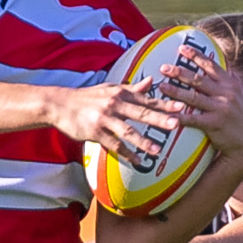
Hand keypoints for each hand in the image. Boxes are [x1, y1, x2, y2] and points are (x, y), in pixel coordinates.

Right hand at [49, 78, 181, 166]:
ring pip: (127, 131)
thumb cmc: (88, 97)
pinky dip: (126, 154)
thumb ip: (132, 88)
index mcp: (120, 94)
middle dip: (159, 119)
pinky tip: (138, 161)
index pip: (147, 99)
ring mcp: (104, 119)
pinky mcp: (95, 133)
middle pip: (140, 113)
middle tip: (177, 124)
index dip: (164, 103)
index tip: (181, 106)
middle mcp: (114, 105)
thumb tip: (152, 81)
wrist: (60, 104)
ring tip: (158, 151)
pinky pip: (114, 145)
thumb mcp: (110, 88)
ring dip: (144, 141)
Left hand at [160, 51, 242, 169]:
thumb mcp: (242, 97)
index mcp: (232, 84)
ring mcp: (222, 108)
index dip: (196, 56)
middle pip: (199, 79)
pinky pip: (193, 118)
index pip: (212, 66)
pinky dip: (180, 115)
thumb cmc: (241, 119)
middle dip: (179, 72)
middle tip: (163, 68)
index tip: (181, 48)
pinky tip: (168, 113)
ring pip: (194, 97)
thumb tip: (227, 66)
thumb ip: (233, 82)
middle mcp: (228, 93)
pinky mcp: (215, 124)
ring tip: (161, 87)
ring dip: (176, 91)